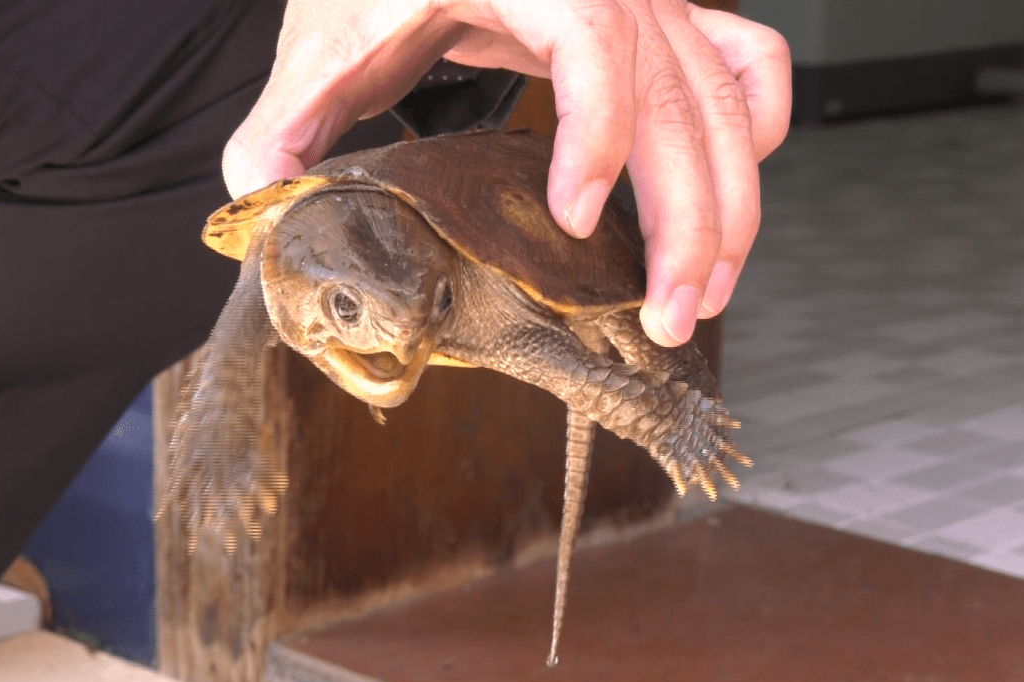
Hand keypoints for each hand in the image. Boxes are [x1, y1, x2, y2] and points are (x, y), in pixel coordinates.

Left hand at [223, 0, 790, 346]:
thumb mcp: (318, 46)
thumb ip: (281, 134)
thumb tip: (265, 216)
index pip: (591, 36)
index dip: (597, 132)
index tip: (573, 220)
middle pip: (681, 94)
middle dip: (687, 219)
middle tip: (668, 311)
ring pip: (726, 98)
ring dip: (730, 203)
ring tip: (702, 291)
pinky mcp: (662, 19)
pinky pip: (746, 59)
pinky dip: (758, 124)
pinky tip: (734, 184)